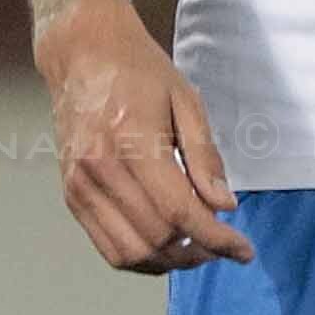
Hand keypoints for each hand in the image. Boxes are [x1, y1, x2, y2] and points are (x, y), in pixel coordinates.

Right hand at [35, 0, 248, 272]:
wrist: (81, 52)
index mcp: (132, 142)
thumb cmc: (137, 70)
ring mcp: (80, 185)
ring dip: (168, 262)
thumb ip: (204, 157)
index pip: (179, 211)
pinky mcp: (71, 193)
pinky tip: (164, 244)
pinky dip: (140, 256)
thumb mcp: (186, 101)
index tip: (243, 250)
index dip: (217, 239)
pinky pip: (106, 245)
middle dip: (198, 252)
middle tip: (224, 246)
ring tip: (195, 250)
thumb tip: (224, 206)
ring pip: (129, 252)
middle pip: (156, 237)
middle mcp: (100, 169)